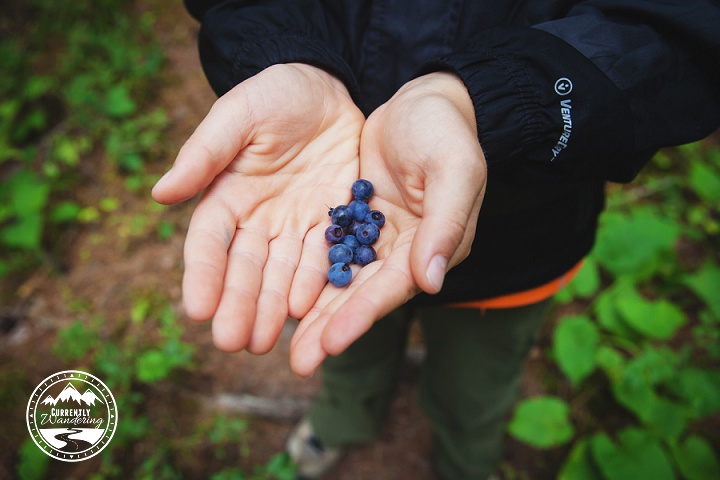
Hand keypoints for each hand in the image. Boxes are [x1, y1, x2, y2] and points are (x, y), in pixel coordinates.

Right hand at [152, 64, 363, 353]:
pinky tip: (306, 311)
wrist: (328, 90)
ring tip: (264, 342)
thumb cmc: (276, 94)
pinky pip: (323, 260)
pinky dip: (315, 286)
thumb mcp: (238, 115)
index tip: (196, 309)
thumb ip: (205, 153)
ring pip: (281, 274)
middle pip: (245, 269)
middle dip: (238, 305)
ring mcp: (295, 226)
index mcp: (226, 196)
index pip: (210, 242)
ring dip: (271, 308)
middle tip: (233, 342)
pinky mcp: (331, 224)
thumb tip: (161, 194)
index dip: (203, 274)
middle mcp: (258, 220)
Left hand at [289, 72, 487, 374]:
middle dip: (332, 327)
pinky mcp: (356, 218)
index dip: (361, 314)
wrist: (426, 99)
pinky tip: (281, 294)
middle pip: (363, 294)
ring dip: (315, 310)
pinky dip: (306, 272)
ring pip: (342, 278)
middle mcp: (406, 250)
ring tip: (282, 342)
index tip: (330, 343)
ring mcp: (379, 236)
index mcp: (435, 245)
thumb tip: (432, 280)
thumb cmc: (446, 131)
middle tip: (299, 362)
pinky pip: (328, 250)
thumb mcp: (454, 170)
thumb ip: (446, 224)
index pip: (393, 287)